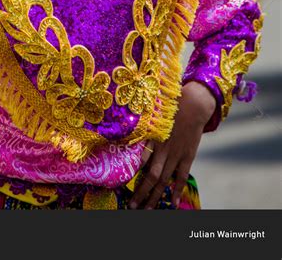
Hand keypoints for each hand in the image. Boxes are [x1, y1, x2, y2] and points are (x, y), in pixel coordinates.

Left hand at [128, 81, 216, 209]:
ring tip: (146, 210)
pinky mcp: (187, 157)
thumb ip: (141, 126)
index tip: (121, 185)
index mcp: (152, 139)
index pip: (139, 161)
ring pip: (163, 180)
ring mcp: (176, 155)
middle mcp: (163, 150)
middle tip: (132, 206)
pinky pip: (181, 177)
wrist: (193, 106)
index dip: (131, 174)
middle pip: (151, 176)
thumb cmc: (169, 108)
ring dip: (154, 196)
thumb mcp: (152, 115)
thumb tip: (126, 131)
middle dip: (141, 193)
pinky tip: (172, 204)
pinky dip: (176, 191)